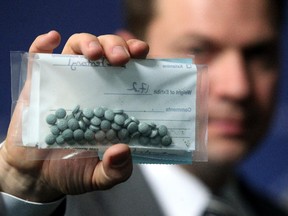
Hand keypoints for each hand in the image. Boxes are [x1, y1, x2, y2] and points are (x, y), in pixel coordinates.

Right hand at [0, 30, 148, 201]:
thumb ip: (115, 170)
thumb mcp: (99, 176)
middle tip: (121, 58)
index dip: (136, 56)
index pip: (128, 70)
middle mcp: (91, 86)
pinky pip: (39, 58)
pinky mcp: (37, 85)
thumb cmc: (71, 170)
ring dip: (87, 43)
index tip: (142, 53)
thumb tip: (123, 150)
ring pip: (77, 48)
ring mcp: (64, 83)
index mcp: (110, 102)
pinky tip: (51, 40)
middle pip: (106, 52)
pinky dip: (43, 45)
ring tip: (94, 54)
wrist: (35, 176)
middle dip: (115, 46)